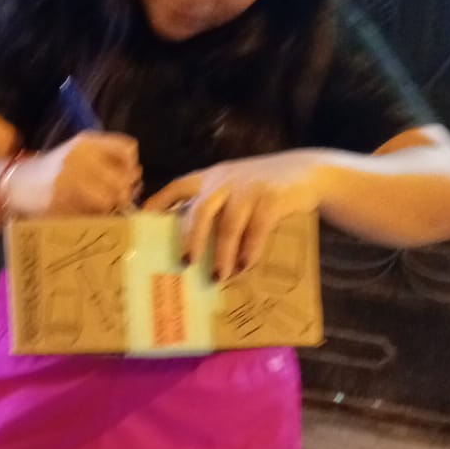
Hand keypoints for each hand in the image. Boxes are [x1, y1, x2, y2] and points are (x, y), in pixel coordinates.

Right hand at [8, 132, 141, 216]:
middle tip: (115, 199)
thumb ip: (108, 158)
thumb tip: (136, 177)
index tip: (125, 176)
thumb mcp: (79, 153)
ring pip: (110, 199)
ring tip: (99, 207)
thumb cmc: (54, 170)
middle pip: (124, 179)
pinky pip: (91, 214)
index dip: (131, 166)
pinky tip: (85, 214)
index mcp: (86, 142)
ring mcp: (69, 180)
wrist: (16, 184)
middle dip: (124, 192)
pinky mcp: (61, 202)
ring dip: (110, 207)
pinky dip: (93, 218)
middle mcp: (79, 157)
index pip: (128, 150)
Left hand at [144, 150, 322, 278]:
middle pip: (201, 210)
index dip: (158, 203)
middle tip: (184, 263)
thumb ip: (214, 208)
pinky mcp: (273, 198)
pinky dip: (250, 250)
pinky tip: (245, 267)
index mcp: (211, 178)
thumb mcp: (234, 188)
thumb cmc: (262, 188)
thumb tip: (189, 247)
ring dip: (222, 253)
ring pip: (228, 224)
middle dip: (191, 239)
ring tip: (218, 277)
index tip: (142, 221)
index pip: (178, 187)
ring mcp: (250, 188)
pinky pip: (257, 228)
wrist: (307, 172)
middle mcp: (226, 180)